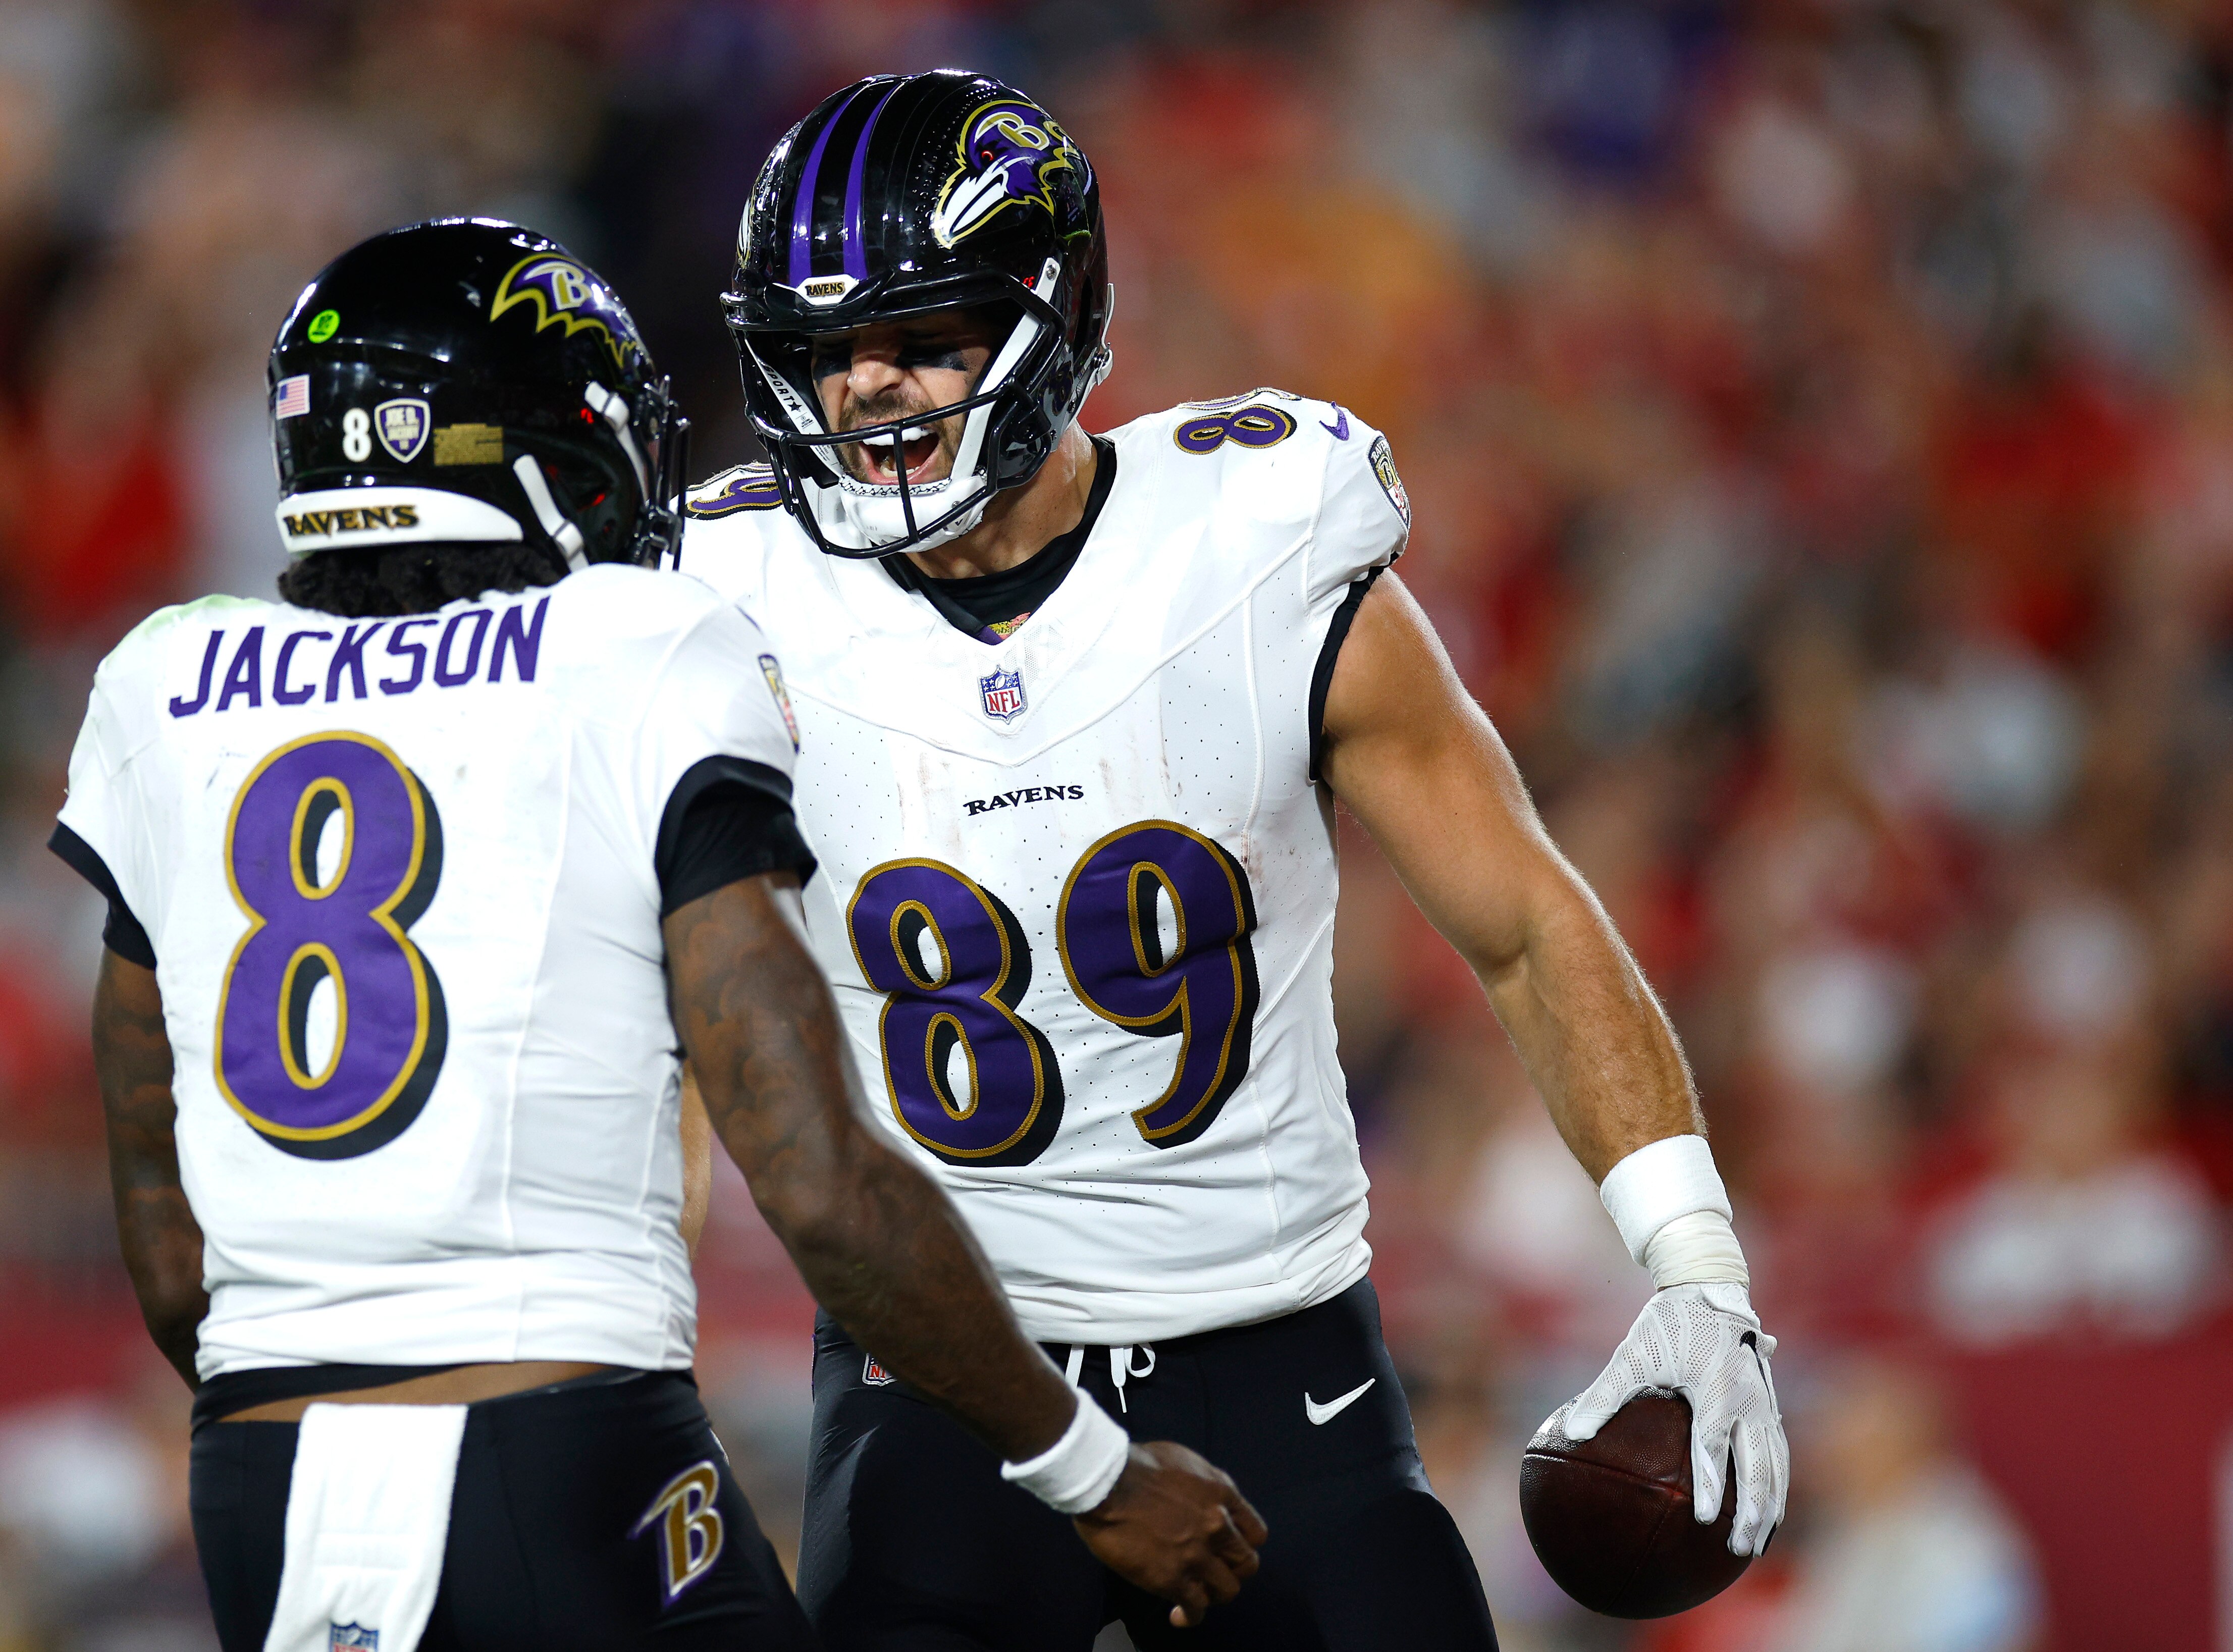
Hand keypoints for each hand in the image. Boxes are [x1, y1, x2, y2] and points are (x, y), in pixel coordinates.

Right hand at [1073, 1441, 1267, 1627]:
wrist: (1107, 1484)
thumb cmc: (1136, 1464)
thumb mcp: (1185, 1461)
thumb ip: (1204, 1486)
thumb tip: (1205, 1501)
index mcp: (1222, 1494)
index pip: (1256, 1532)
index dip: (1243, 1544)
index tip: (1229, 1550)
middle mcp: (1218, 1526)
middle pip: (1247, 1563)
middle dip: (1232, 1571)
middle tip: (1213, 1572)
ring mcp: (1197, 1555)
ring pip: (1227, 1590)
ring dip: (1213, 1594)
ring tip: (1197, 1595)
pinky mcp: (1173, 1578)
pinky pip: (1196, 1607)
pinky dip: (1190, 1615)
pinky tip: (1178, 1615)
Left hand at [1560, 1282, 1787, 1556]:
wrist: (1708, 1288)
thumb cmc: (1666, 1324)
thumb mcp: (1631, 1354)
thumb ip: (1604, 1394)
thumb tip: (1572, 1432)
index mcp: (1714, 1389)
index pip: (1714, 1446)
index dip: (1712, 1485)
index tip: (1705, 1520)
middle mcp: (1747, 1400)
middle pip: (1757, 1468)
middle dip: (1751, 1512)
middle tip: (1736, 1549)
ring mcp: (1764, 1403)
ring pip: (1775, 1465)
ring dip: (1770, 1506)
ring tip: (1756, 1545)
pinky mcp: (1769, 1404)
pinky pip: (1778, 1452)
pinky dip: (1778, 1485)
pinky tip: (1769, 1511)